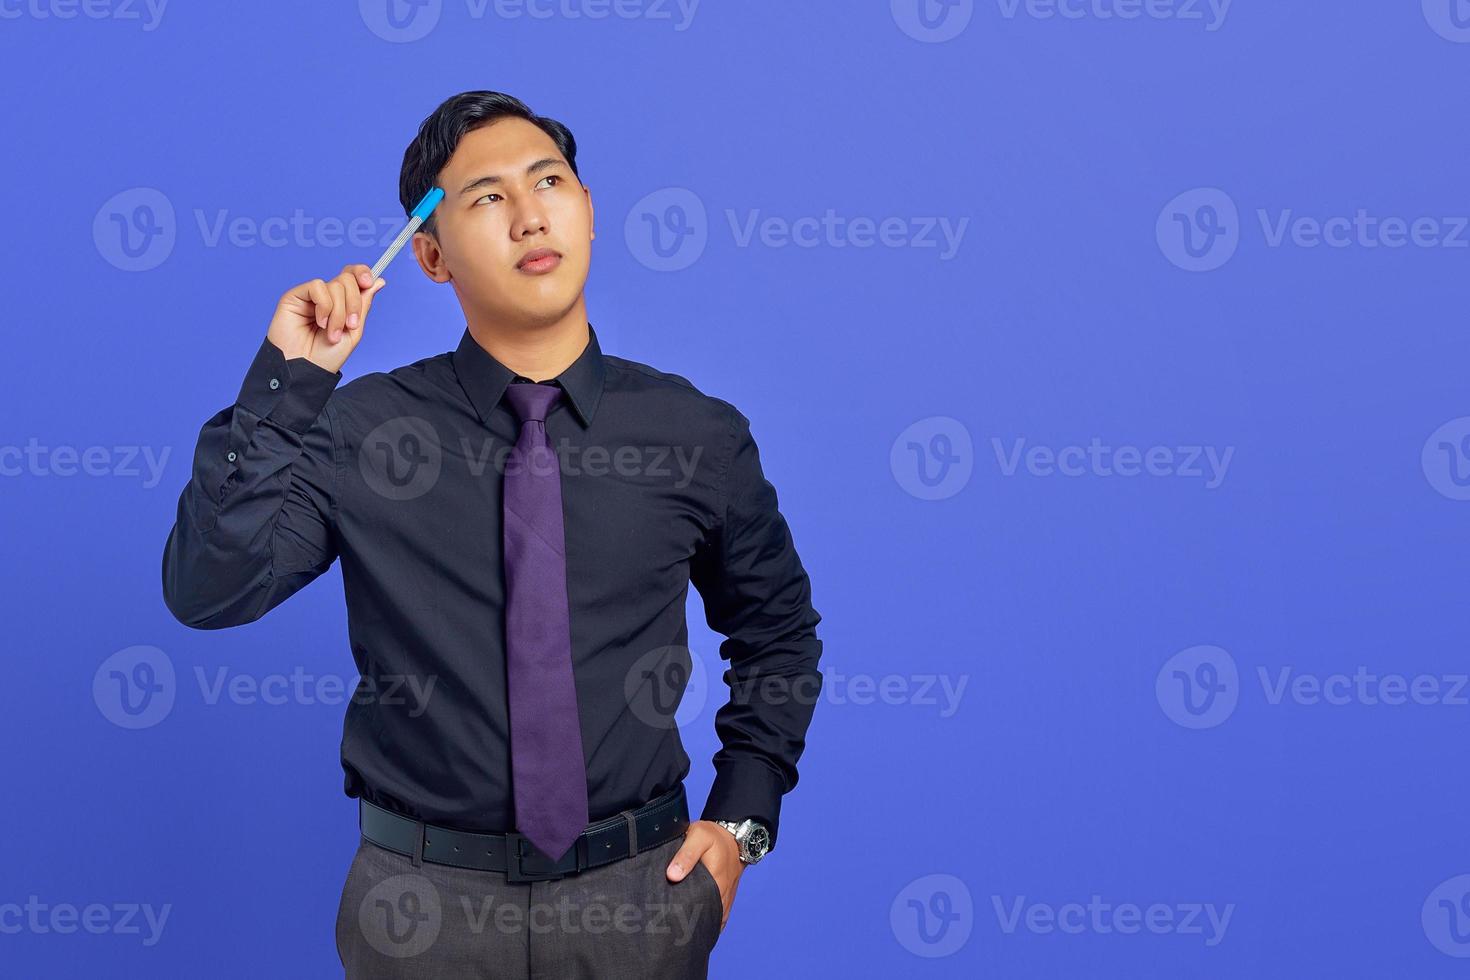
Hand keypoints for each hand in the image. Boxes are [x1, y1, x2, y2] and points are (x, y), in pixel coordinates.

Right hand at [266, 263, 386, 374]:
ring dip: (339, 312)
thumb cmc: (327, 356)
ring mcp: (311, 296)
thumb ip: (363, 305)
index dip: (362, 272)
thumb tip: (378, 280)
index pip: (353, 276)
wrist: (307, 369)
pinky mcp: (295, 296)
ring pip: (335, 285)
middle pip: (347, 279)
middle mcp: (327, 296)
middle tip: (350, 325)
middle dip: (353, 303)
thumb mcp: (354, 331)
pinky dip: (324, 306)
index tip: (369, 282)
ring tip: (331, 333)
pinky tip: (320, 322)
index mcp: (342, 302)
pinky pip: (317, 286)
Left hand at [666, 820, 742, 933]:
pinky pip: (715, 920)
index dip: (679, 916)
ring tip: (674, 928)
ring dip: (694, 925)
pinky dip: (704, 924)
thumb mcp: (699, 837)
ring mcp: (724, 902)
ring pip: (708, 922)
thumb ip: (686, 855)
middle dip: (683, 924)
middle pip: (700, 919)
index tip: (663, 918)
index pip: (695, 909)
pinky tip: (690, 925)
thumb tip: (672, 876)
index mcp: (714, 883)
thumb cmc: (714, 836)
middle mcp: (721, 897)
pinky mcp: (724, 902)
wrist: (734, 838)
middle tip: (663, 924)